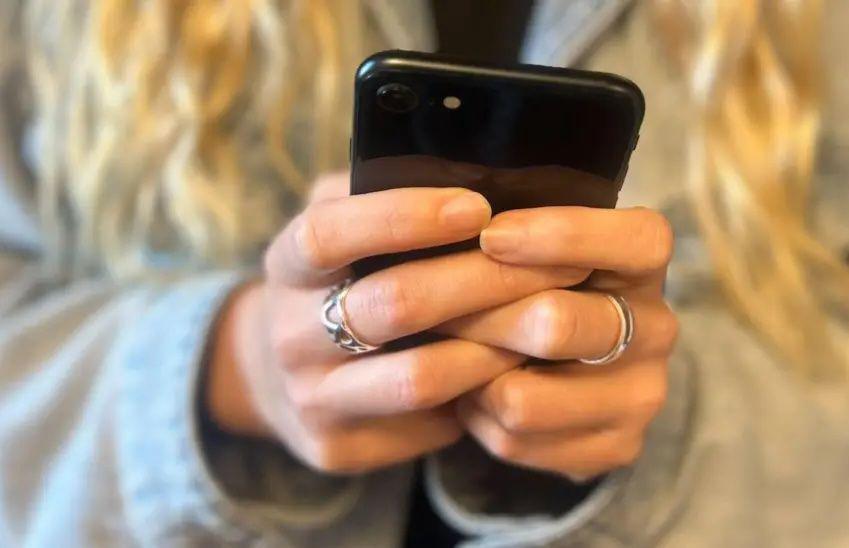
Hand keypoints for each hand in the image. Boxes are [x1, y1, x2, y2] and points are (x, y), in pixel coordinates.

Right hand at [207, 173, 589, 473]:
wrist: (277, 373)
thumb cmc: (340, 281)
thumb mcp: (344, 228)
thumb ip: (382, 193)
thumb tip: (477, 169)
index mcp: (287, 265)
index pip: (329, 233)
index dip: (401, 217)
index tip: (476, 208)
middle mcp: (288, 334)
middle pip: (393, 305)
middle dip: (486, 281)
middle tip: (561, 264)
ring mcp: (310, 398)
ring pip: (419, 377)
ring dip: (496, 346)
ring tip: (551, 320)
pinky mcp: (337, 447)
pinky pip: (427, 425)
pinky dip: (479, 396)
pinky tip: (517, 371)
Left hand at [437, 206, 676, 480]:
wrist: (562, 364)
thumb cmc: (535, 282)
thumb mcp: (533, 245)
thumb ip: (511, 235)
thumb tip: (457, 236)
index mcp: (646, 262)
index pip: (634, 241)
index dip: (562, 235)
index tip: (489, 235)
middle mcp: (658, 328)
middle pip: (555, 324)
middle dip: (478, 316)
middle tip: (429, 309)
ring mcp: (641, 395)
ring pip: (522, 400)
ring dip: (467, 377)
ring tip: (448, 355)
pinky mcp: (617, 447)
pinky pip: (516, 440)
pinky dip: (477, 417)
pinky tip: (472, 394)